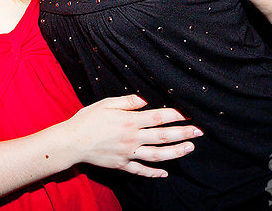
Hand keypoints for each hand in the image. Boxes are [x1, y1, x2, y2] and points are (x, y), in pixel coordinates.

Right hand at [64, 94, 201, 176]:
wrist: (71, 142)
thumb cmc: (87, 119)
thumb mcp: (106, 103)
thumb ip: (127, 101)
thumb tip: (145, 99)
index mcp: (129, 121)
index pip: (158, 117)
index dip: (176, 115)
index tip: (189, 114)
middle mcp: (132, 138)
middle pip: (163, 137)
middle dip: (183, 133)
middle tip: (199, 132)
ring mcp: (128, 153)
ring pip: (157, 155)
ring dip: (176, 153)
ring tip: (189, 149)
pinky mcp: (122, 164)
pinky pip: (141, 170)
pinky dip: (154, 173)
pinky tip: (165, 173)